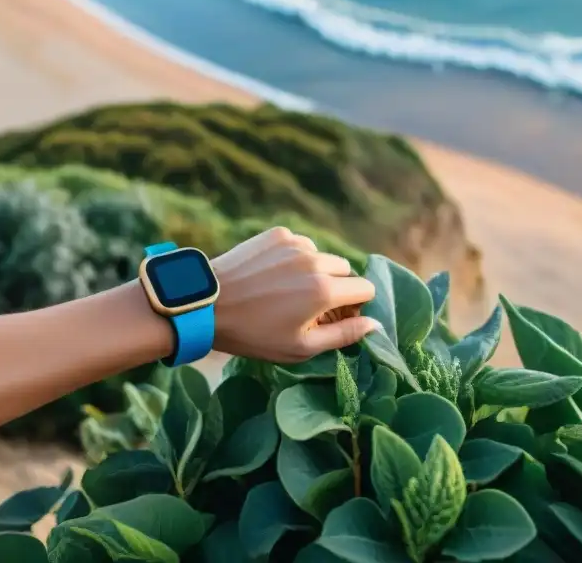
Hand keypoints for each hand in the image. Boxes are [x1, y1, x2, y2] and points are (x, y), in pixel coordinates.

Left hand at [210, 227, 379, 362]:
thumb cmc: (254, 334)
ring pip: (323, 257)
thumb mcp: (301, 347)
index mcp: (324, 290)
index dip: (356, 307)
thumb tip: (374, 324)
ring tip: (288, 291)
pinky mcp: (278, 234)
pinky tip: (274, 276)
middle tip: (312, 307)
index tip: (336, 318)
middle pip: (346, 270)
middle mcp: (315, 260)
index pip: (365, 289)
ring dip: (316, 272)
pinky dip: (296, 259)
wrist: (207, 305)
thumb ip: (343, 335)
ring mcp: (295, 244)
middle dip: (338, 288)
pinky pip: (301, 246)